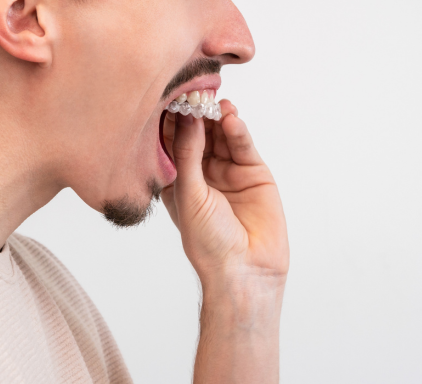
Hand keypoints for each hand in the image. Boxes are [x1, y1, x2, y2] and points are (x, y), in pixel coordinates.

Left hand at [161, 100, 288, 286]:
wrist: (244, 269)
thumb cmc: (208, 241)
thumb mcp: (189, 194)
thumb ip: (187, 155)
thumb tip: (185, 118)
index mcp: (178, 181)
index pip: (172, 144)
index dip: (171, 122)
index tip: (169, 96)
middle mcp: (202, 174)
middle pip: (198, 134)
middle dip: (196, 114)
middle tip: (195, 92)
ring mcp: (228, 171)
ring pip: (221, 136)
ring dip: (217, 118)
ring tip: (214, 103)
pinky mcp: (253, 173)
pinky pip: (242, 145)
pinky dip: (237, 130)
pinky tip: (230, 118)